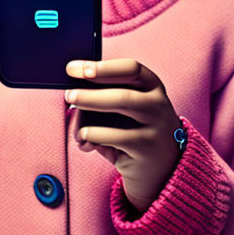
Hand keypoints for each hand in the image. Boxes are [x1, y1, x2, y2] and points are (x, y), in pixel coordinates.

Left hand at [65, 58, 182, 213]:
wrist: (163, 167)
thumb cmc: (138, 130)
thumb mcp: (134, 109)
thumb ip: (112, 97)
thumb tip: (76, 92)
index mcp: (153, 87)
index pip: (131, 68)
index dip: (103, 67)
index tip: (77, 69)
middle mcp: (159, 103)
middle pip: (124, 93)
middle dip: (92, 93)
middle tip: (69, 94)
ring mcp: (156, 126)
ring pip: (121, 110)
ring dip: (90, 109)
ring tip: (73, 114)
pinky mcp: (147, 148)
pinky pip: (114, 137)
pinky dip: (94, 134)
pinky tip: (84, 137)